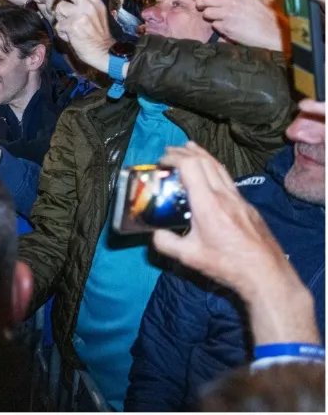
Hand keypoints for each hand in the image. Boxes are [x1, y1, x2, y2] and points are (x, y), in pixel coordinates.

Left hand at [52, 0, 114, 73]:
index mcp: (97, 3)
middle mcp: (90, 6)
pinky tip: (69, 36)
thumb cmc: (99, 35)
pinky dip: (61, 31)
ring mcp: (81, 15)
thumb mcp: (98, 15)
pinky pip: (58, 24)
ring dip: (60, 18)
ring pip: (61, 8)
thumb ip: (86, 5)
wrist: (104, 52)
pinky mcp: (73, 26)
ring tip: (67, 26)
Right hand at [152, 142, 319, 346]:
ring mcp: (238, 199)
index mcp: (208, 203)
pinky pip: (227, 178)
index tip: (161, 162)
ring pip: (219, 166)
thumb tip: (154, 234)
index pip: (190, 166)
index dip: (174, 158)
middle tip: (168, 152)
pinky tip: (210, 174)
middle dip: (184, 152)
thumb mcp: (189, 257)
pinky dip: (213, 168)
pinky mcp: (247, 206)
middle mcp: (224, 195)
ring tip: (189, 148)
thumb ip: (166, 243)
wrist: (266, 273)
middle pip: (205, 160)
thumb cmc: (228, 264)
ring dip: (201, 154)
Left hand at [193, 0, 285, 50]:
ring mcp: (228, 16)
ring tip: (217, 16)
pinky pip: (214, 25)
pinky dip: (218, 25)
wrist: (275, 35)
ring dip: (209, 14)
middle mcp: (233, 2)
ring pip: (207, 12)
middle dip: (201, 1)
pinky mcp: (226, 28)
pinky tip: (227, 25)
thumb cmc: (271, 14)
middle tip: (200, 4)